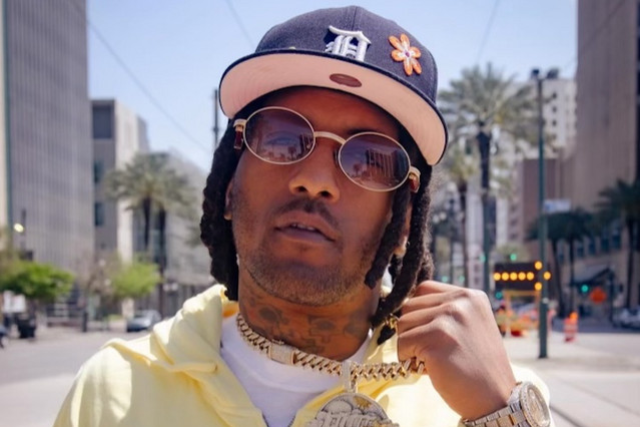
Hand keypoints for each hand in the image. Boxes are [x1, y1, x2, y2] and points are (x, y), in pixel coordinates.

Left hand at [397, 281, 515, 419]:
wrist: (495, 399)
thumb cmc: (476, 365)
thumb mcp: (470, 325)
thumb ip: (445, 310)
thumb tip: (406, 304)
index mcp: (470, 295)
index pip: (423, 289)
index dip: (419, 312)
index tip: (430, 332)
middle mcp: (460, 302)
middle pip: (409, 305)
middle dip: (412, 329)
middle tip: (432, 349)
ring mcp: (448, 319)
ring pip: (402, 323)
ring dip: (409, 344)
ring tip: (432, 358)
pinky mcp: (436, 339)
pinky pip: (402, 343)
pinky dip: (407, 358)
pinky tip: (428, 367)